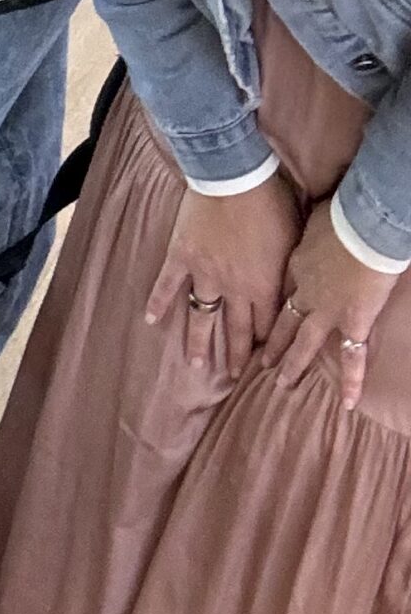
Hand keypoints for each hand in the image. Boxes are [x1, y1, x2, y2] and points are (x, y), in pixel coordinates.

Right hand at [144, 174, 301, 376]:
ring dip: (199, 341)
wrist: (234, 176)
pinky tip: (150, 320)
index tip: (265, 360)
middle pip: (236, 329)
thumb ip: (285, 271)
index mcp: (264, 285)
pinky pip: (167, 285)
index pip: (266, 324)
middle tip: (233, 378)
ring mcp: (203, 274)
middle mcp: (233, 288)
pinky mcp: (180, 256)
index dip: (266, 343)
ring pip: (202, 315)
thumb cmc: (271, 203)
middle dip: (236, 355)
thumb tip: (290, 288)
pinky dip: (158, 302)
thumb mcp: (291, 242)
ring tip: (196, 364)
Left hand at [264, 199, 398, 411]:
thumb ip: (305, 228)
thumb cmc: (340, 211)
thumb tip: (303, 218)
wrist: (362, 222)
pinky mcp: (353, 320)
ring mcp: (325, 308)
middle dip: (267, 341)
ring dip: (291, 363)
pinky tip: (349, 402)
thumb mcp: (310, 216)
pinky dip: (352, 380)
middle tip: (253, 361)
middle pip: (279, 319)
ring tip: (279, 383)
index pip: (273, 288)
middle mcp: (302, 290)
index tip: (251, 314)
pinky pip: (351, 356)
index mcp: (291, 262)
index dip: (262, 303)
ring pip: (302, 341)